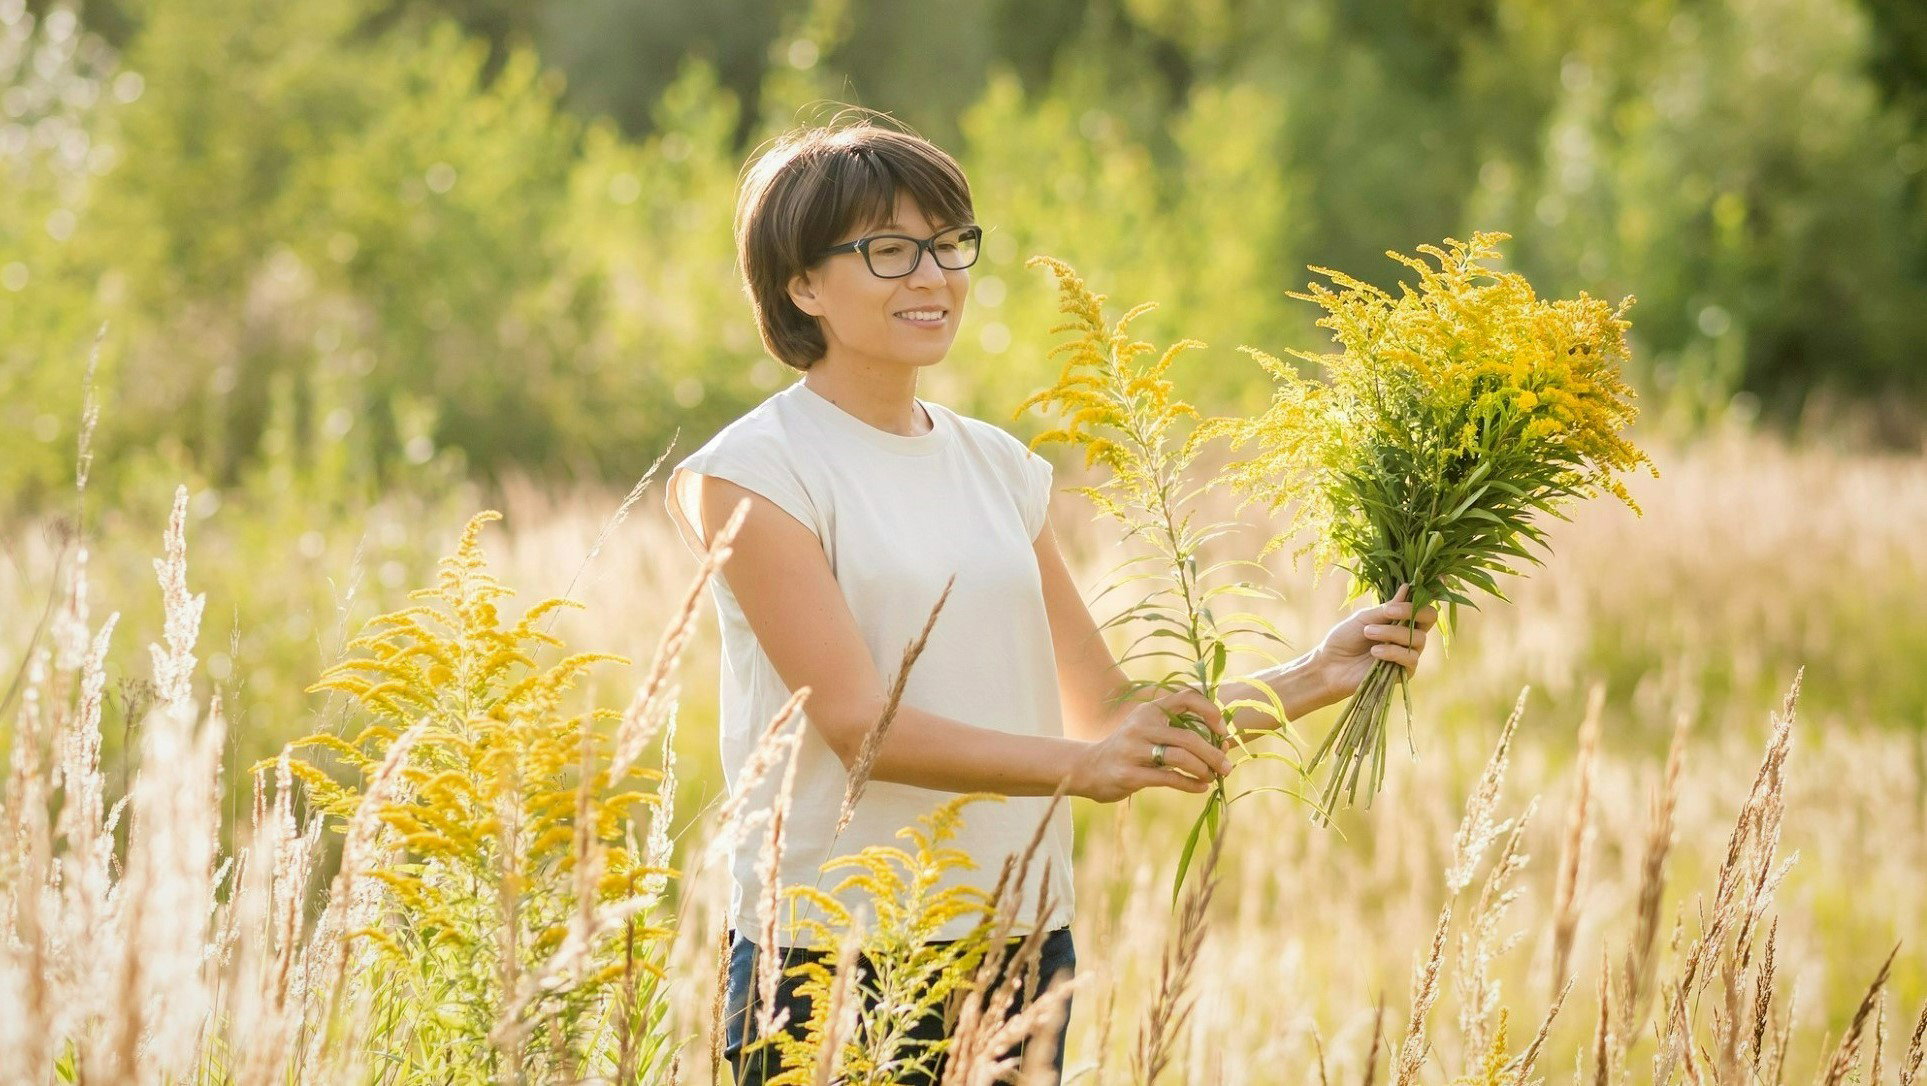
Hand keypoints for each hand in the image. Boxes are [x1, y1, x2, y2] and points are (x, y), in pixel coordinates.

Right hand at [1068, 686, 1232, 802]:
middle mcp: (1141, 726)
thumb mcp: (1149, 730)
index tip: (1222, 730)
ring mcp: (1133, 750)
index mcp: (1149, 710)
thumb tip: (1225, 745)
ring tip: (1214, 777)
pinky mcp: (1130, 774)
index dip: (1210, 711)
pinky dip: (1190, 784)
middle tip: (1228, 766)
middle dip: (1213, 753)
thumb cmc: (1130, 749)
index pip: (1186, 698)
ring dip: (1204, 769)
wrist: (1089, 768)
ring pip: (1180, 757)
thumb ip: (1181, 732)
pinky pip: (1169, 778)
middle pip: (1188, 736)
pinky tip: (1201, 787)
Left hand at [1313, 584, 1439, 700]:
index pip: (1422, 606)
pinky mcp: (1404, 672)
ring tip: (1368, 632)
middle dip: (1410, 612)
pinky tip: (1375, 651)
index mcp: (1400, 619)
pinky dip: (1393, 652)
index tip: (1398, 597)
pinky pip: (1411, 659)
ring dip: (1392, 633)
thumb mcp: (1364, 618)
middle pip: (1429, 619)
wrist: (1330, 665)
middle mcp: (1409, 635)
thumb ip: (1387, 607)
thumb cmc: (1345, 638)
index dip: (1417, 600)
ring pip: (1418, 639)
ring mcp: (1408, 653)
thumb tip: (1407, 587)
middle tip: (1388, 612)